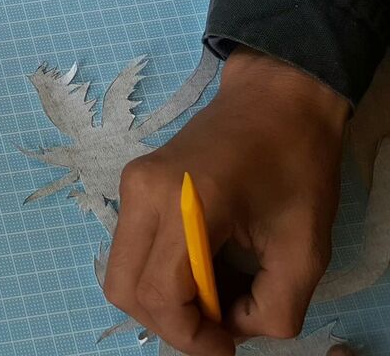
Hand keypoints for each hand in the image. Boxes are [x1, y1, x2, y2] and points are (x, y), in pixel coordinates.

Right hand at [105, 47, 348, 354]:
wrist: (277, 97)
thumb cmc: (297, 163)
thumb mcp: (307, 247)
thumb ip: (275, 308)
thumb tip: (236, 328)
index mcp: (185, 203)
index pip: (160, 295)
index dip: (190, 337)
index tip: (227, 346)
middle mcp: (142, 193)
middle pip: (125, 290)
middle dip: (169, 324)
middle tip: (217, 327)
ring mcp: (131, 186)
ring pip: (120, 274)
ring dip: (162, 302)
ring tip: (213, 297)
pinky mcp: (133, 185)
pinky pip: (131, 251)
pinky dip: (161, 276)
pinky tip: (203, 270)